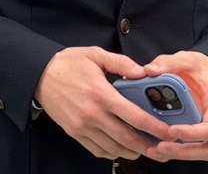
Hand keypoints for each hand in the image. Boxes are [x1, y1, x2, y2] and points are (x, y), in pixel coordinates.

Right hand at [35, 47, 171, 160]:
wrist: (38, 74)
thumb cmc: (67, 63)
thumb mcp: (95, 55)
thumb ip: (121, 63)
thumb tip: (144, 72)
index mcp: (101, 94)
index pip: (135, 116)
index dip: (155, 128)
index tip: (170, 133)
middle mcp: (93, 114)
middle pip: (127, 139)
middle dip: (148, 147)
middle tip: (163, 149)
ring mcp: (82, 126)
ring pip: (113, 148)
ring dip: (132, 152)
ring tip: (144, 149)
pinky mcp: (74, 132)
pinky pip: (97, 150)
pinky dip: (113, 153)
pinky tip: (121, 148)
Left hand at [143, 51, 207, 161]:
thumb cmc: (206, 70)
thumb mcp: (189, 59)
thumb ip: (169, 62)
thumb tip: (150, 69)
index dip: (192, 133)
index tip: (172, 130)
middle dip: (183, 151)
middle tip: (160, 147)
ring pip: (202, 152)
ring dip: (179, 154)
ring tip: (155, 150)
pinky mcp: (204, 134)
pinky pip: (195, 148)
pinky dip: (179, 149)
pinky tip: (159, 146)